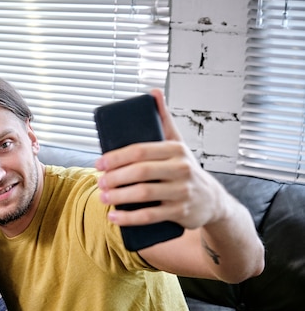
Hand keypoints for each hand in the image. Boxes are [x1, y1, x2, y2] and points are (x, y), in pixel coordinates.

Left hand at [95, 89, 225, 229]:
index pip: (140, 150)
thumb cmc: (185, 169)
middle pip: (140, 172)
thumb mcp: (177, 143)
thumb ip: (164, 120)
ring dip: (119, 196)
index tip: (99, 163)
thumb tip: (153, 92)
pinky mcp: (180, 212)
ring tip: (103, 197)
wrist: (211, 200)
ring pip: (144, 194)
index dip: (116, 157)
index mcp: (176, 149)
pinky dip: (129, 217)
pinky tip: (114, 216)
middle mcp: (181, 169)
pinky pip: (150, 215)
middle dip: (115, 177)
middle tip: (99, 182)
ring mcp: (182, 191)